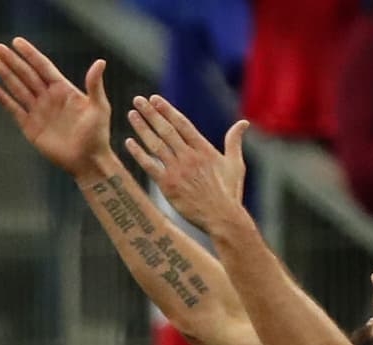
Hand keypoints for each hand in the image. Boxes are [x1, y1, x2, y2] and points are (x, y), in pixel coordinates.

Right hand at [0, 37, 111, 177]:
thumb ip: (95, 85)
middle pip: (27, 74)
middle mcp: (49, 98)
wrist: (88, 161)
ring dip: (6, 75)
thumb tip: (100, 62)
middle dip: (12, 61)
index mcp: (63, 90)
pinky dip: (5, 100)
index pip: (43, 66)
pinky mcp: (31, 128)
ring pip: (19, 88)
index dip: (30, 54)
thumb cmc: (98, 135)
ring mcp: (39, 112)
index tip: (16, 41)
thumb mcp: (100, 108)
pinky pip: (15, 110)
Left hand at [125, 95, 248, 233]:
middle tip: (138, 100)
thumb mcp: (236, 164)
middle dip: (151, 114)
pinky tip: (129, 142)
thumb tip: (243, 123)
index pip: (182, 124)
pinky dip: (138, 153)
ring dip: (142, 128)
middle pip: (166, 130)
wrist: (222, 217)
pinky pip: (150, 166)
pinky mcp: (168, 185)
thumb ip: (234, 142)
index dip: (167, 110)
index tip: (155, 99)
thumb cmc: (230, 193)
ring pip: (156, 145)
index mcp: (204, 150)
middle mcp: (189, 156)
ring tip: (131, 115)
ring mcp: (177, 170)